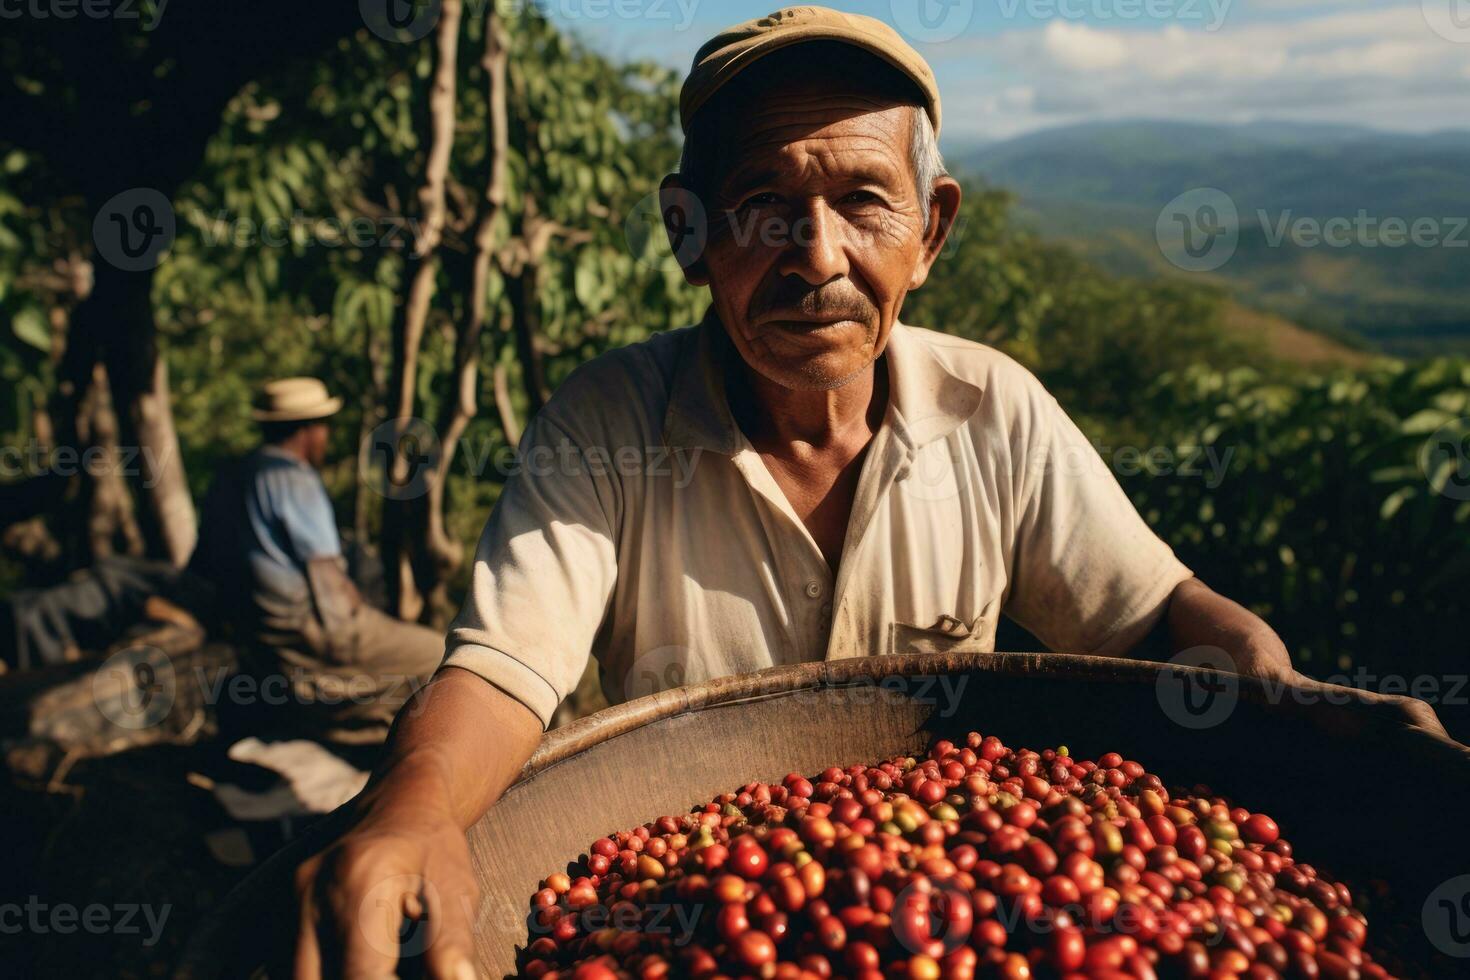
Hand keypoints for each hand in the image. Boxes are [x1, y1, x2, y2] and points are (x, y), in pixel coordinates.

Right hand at [293, 797, 479, 978]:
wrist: (401, 798)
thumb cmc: (435, 845)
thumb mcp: (456, 889)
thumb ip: (452, 945)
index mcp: (364, 884)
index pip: (361, 976)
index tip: (416, 979)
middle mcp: (316, 891)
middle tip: (392, 970)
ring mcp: (296, 898)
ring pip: (299, 975)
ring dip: (338, 975)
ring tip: (380, 964)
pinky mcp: (289, 904)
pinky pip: (296, 960)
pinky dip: (327, 969)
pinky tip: (363, 959)